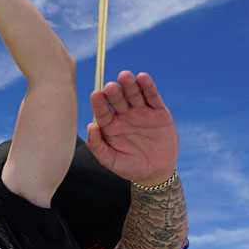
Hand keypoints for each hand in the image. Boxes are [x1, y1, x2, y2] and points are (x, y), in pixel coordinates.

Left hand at [86, 71, 178, 185]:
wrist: (157, 171)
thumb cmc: (130, 167)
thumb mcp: (112, 161)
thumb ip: (98, 146)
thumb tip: (90, 127)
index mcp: (110, 126)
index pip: (102, 111)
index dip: (99, 103)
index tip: (96, 95)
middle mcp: (124, 115)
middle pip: (118, 99)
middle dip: (114, 92)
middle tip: (111, 87)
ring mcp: (141, 111)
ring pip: (134, 94)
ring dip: (130, 84)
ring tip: (125, 76)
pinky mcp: (158, 111)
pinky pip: (152, 96)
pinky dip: (148, 87)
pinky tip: (143, 78)